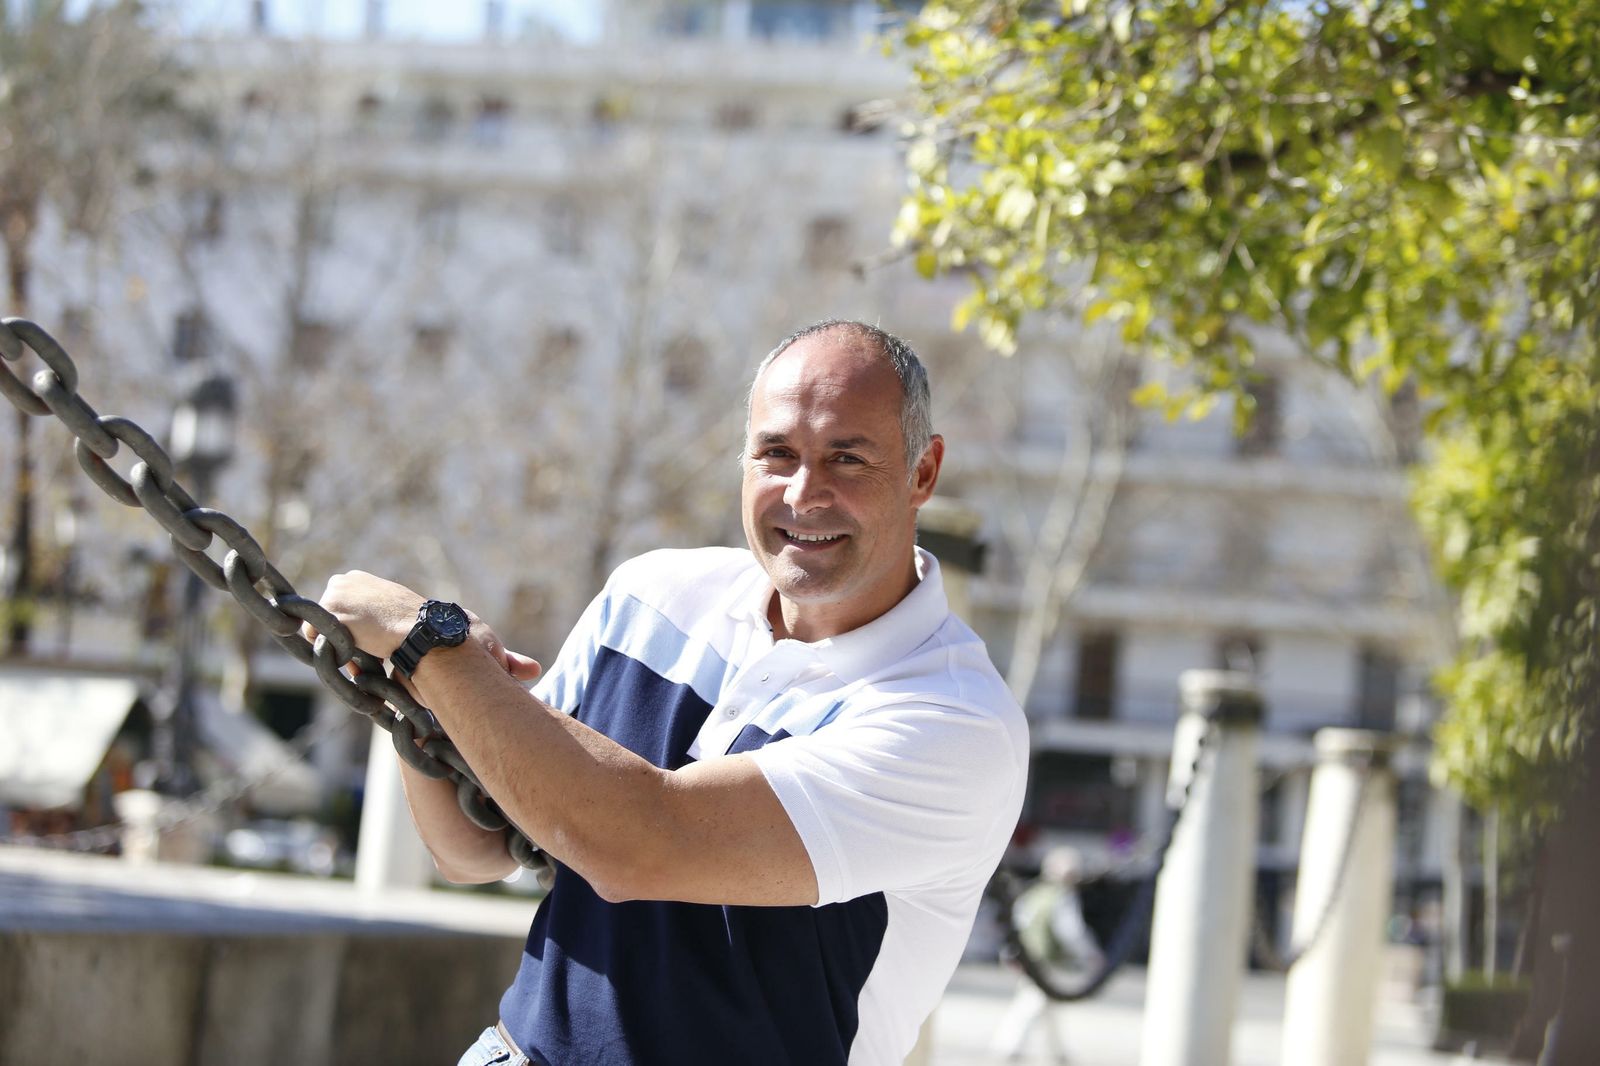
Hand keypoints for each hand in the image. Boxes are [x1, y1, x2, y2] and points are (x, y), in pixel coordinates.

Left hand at [312, 569, 542, 682]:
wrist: (429, 638)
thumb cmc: (454, 637)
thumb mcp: (474, 642)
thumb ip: (497, 656)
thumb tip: (535, 672)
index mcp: (381, 588)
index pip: (360, 620)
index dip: (371, 644)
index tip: (387, 660)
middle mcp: (353, 583)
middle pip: (339, 624)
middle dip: (355, 647)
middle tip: (379, 664)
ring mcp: (337, 595)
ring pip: (326, 634)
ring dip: (342, 652)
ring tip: (369, 663)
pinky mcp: (328, 612)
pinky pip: (315, 638)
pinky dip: (329, 652)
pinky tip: (354, 658)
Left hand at [314, 569, 426, 659]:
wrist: (418, 627)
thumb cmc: (410, 619)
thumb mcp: (387, 602)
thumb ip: (368, 606)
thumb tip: (359, 624)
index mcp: (354, 578)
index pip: (337, 604)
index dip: (348, 623)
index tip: (364, 634)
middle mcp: (340, 582)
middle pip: (325, 615)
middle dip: (340, 632)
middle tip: (365, 644)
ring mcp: (333, 596)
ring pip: (319, 627)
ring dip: (337, 642)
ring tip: (363, 649)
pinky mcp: (332, 613)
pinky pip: (314, 637)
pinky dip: (331, 648)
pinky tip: (355, 651)